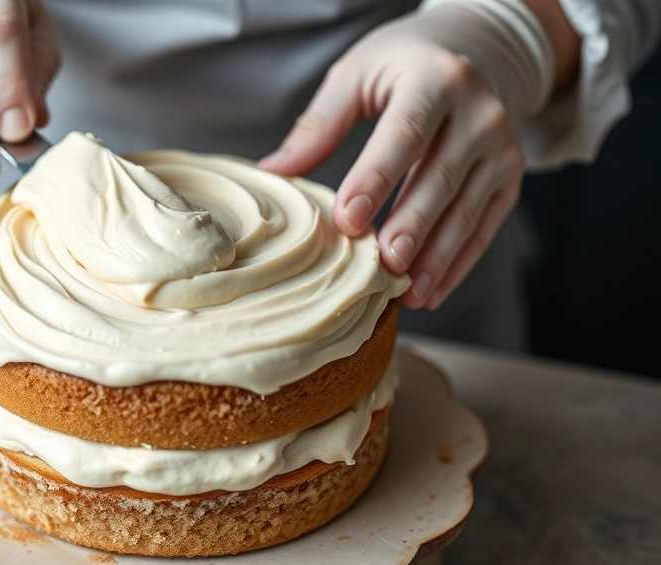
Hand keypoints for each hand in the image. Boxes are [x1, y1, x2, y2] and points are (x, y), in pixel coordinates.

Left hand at [259, 7, 530, 310]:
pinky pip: (484, 226)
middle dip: (412, 225)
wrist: (474, 52)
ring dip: (436, 257)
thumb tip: (275, 171)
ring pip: (466, 210)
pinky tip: (430, 291)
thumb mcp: (357, 74)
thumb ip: (320, 124)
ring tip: (407, 291)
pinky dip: (458, 263)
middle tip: (384, 264)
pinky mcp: (509, 178)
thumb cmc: (402, 65)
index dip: (376, 179)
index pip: (405, 134)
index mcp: (435, 80)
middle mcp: (479, 113)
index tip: (347, 219)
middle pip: (440, 177)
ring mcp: (500, 148)